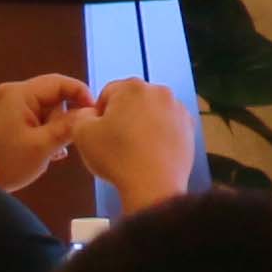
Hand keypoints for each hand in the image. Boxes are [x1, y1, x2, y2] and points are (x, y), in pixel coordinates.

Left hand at [0, 72, 95, 193]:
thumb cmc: (7, 163)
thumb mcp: (44, 146)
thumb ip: (69, 125)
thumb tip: (89, 112)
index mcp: (17, 93)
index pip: (59, 82)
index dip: (81, 95)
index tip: (94, 114)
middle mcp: (6, 92)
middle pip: (48, 96)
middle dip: (61, 118)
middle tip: (63, 143)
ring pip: (38, 108)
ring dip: (49, 127)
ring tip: (50, 151)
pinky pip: (25, 116)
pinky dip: (36, 129)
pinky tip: (39, 149)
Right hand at [75, 76, 198, 215]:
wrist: (153, 185)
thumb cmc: (116, 156)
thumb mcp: (82, 133)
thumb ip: (81, 115)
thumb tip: (90, 113)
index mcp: (132, 86)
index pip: (108, 93)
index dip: (99, 114)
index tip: (100, 132)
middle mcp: (159, 91)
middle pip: (132, 101)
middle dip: (123, 116)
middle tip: (116, 141)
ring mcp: (178, 108)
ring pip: (151, 112)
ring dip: (142, 124)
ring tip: (134, 149)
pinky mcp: (189, 127)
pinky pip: (168, 125)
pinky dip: (159, 134)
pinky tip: (151, 152)